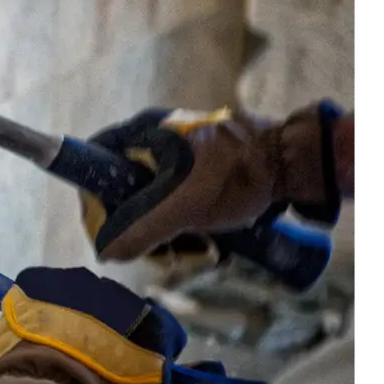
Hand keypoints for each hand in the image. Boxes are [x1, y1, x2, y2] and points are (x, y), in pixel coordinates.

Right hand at [78, 102, 349, 260]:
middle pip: (122, 189)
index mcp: (145, 132)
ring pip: (151, 201)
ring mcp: (177, 153)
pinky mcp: (197, 169)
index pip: (94, 159)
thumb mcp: (184, 207)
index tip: (106, 231)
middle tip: (164, 251)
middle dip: (139, 227)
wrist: (291, 163)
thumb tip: (106, 251)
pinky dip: (185, 224)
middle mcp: (156, 137)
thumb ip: (141, 230)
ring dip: (167, 233)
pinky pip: (175, 201)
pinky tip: (206, 242)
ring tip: (196, 248)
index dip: (93, 199)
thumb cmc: (238, 176)